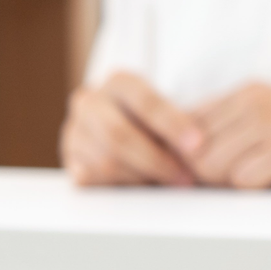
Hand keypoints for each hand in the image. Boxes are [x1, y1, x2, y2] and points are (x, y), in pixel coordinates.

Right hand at [61, 71, 202, 185]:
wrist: (114, 124)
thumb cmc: (151, 121)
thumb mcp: (164, 111)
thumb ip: (176, 125)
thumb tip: (199, 151)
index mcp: (118, 82)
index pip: (145, 101)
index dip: (172, 124)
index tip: (197, 145)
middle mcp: (90, 101)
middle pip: (118, 135)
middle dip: (156, 160)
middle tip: (184, 178)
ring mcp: (75, 130)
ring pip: (105, 161)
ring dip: (140, 177)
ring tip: (167, 184)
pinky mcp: (70, 158)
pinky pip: (91, 178)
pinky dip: (119, 186)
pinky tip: (140, 187)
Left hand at [185, 83, 270, 187]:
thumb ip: (231, 135)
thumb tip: (178, 163)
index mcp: (247, 92)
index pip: (183, 126)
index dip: (188, 157)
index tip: (209, 174)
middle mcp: (254, 99)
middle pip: (191, 151)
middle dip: (210, 175)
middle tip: (248, 180)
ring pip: (211, 167)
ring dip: (234, 184)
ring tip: (270, 178)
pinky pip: (241, 181)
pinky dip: (258, 190)